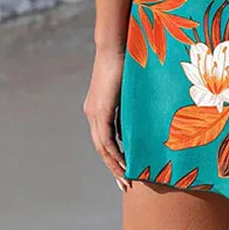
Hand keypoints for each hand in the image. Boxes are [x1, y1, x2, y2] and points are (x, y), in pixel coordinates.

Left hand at [83, 46, 127, 191]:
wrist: (114, 46)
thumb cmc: (125, 62)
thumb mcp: (127, 90)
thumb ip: (128, 106)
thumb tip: (135, 123)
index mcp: (97, 109)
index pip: (104, 139)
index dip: (113, 155)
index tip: (125, 169)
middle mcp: (92, 114)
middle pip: (101, 148)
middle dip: (113, 167)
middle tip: (125, 183)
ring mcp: (94, 113)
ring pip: (102, 148)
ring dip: (114, 165)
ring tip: (126, 179)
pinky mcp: (100, 111)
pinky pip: (106, 140)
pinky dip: (114, 154)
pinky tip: (125, 163)